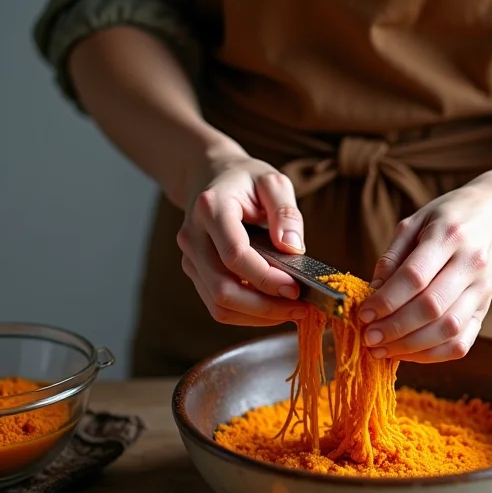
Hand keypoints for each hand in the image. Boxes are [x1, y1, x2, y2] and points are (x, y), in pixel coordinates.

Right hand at [176, 148, 308, 325]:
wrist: (211, 176)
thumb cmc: (246, 180)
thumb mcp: (273, 182)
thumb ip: (286, 212)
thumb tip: (292, 249)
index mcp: (211, 208)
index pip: (235, 255)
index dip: (266, 278)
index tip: (296, 288)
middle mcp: (193, 236)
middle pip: (222, 288)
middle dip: (264, 307)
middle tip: (300, 308)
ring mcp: (190, 257)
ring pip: (218, 303)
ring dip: (257, 316)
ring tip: (291, 311)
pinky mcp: (195, 272)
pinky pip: (217, 304)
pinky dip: (246, 314)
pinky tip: (272, 308)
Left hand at [359, 173, 491, 362]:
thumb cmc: (450, 217)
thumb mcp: (416, 221)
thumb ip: (393, 256)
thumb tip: (373, 292)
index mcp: (449, 236)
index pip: (415, 276)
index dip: (386, 300)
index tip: (363, 314)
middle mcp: (470, 264)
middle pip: (431, 307)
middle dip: (394, 328)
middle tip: (368, 337)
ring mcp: (482, 289)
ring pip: (448, 329)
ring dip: (411, 346)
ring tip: (383, 350)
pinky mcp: (486, 309)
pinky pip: (463, 342)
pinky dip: (433, 355)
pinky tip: (409, 353)